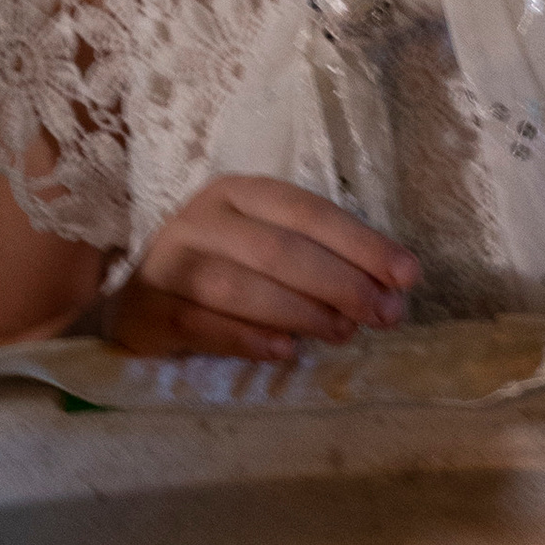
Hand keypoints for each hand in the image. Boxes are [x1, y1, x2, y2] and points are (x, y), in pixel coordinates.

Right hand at [103, 178, 418, 365]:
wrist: (137, 307)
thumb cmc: (221, 275)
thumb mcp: (265, 251)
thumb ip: (320, 261)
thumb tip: (391, 287)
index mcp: (238, 194)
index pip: (307, 212)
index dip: (360, 243)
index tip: (407, 276)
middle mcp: (201, 219)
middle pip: (278, 249)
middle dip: (340, 282)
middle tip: (384, 315)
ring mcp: (169, 263)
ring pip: (239, 285)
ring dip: (299, 311)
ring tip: (342, 333)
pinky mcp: (149, 310)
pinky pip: (202, 324)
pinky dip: (247, 338)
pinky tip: (284, 351)